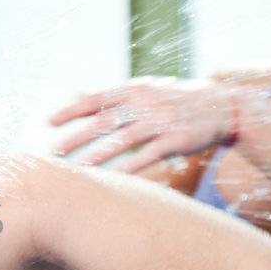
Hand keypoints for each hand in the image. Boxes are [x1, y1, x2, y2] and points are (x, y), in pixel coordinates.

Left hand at [49, 78, 239, 172]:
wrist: (221, 104)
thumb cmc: (174, 99)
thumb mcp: (145, 89)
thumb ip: (113, 96)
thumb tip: (76, 96)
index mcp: (134, 89)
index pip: (96, 99)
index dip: (71, 110)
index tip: (49, 122)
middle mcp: (145, 103)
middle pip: (104, 122)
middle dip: (77, 138)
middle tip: (53, 153)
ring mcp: (161, 121)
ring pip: (123, 140)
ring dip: (98, 156)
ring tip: (78, 171)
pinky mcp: (176, 139)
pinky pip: (149, 156)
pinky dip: (131, 168)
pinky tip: (114, 180)